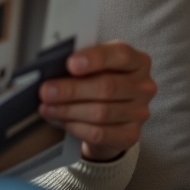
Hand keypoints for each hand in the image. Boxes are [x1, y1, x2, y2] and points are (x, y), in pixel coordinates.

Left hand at [38, 42, 155, 162]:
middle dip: (71, 89)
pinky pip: (100, 133)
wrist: (108, 116)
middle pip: (107, 87)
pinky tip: (61, 122)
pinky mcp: (131, 135)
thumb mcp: (92, 66)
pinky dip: (77, 127)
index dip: (95, 58)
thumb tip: (52, 65)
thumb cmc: (96, 81)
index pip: (121, 55)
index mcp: (137, 60)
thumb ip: (80, 61)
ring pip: (101, 112)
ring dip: (68, 110)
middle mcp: (144, 86)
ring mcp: (140, 112)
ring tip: (46, 108)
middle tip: (46, 91)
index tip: (70, 64)